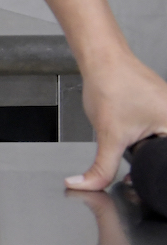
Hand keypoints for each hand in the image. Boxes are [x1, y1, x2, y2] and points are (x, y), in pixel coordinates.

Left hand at [67, 51, 166, 190]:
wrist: (102, 58)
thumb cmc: (111, 84)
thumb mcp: (108, 136)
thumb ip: (101, 167)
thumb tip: (86, 186)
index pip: (166, 164)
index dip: (158, 177)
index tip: (146, 185)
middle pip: (165, 156)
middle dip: (151, 166)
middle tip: (135, 165)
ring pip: (163, 145)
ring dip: (150, 154)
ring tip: (135, 143)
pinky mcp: (163, 109)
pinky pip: (161, 134)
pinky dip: (149, 142)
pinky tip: (137, 139)